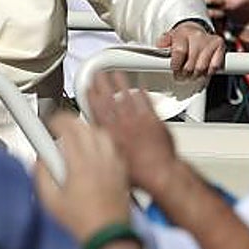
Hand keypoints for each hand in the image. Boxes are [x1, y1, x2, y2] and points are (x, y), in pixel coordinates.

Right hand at [35, 112, 131, 242]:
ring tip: (76, 138)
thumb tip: (40, 161)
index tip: (49, 124)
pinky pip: (112, 146)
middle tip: (59, 129)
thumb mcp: (51, 201)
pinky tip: (94, 152)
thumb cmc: (82, 222)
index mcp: (80, 163)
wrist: (107, 235)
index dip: (55, 121)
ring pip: (101, 133)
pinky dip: (101, 143)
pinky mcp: (121, 170)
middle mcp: (99, 159)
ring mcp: (113, 163)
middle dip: (69, 122)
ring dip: (87, 131)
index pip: (68, 127)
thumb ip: (41, 175)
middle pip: (85, 126)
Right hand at [86, 71, 177, 192]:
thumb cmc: (137, 174)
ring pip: (127, 96)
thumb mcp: (110, 161)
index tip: (88, 87)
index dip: (90, 96)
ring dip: (120, 83)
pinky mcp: (153, 120)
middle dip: (102, 84)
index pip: (97, 109)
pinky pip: (145, 102)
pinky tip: (138, 89)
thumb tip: (95, 141)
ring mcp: (138, 119)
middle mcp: (122, 123)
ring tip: (116, 74)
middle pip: (109, 98)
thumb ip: (102, 145)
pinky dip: (141, 94)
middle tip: (99, 74)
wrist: (160, 173)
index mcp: (109, 133)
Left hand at [158, 21, 224, 78]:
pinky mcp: (220, 45)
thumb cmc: (182, 37)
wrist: (196, 30)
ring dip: (195, 76)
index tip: (174, 70)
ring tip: (190, 75)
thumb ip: (163, 44)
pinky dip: (207, 72)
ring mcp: (210, 41)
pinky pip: (214, 67)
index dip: (176, 65)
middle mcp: (197, 36)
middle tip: (181, 76)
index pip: (179, 52)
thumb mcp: (169, 38)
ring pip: (202, 68)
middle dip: (184, 74)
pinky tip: (202, 70)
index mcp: (183, 33)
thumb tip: (158, 47)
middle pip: (191, 64)